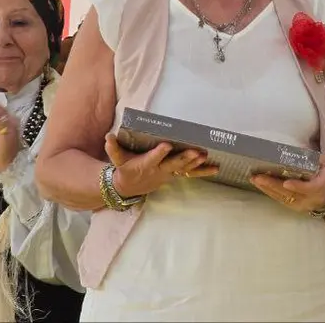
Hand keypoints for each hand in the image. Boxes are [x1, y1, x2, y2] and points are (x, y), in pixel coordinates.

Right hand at [103, 134, 217, 198]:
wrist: (129, 187)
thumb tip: (108, 136)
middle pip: (173, 164)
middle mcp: (159, 170)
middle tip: (196, 152)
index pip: (152, 158)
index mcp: (145, 164)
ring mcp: (169, 174)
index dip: (159, 153)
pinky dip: (203, 171)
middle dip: (185, 158)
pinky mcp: (175, 175)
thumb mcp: (117, 159)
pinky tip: (217, 168)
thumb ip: (113, 148)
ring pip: (184, 169)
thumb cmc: (125, 168)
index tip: (167, 145)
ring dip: (196, 164)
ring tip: (206, 156)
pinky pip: (191, 174)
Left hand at [253, 156, 324, 212]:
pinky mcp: (292, 207)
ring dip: (266, 189)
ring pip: (281, 197)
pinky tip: (259, 185)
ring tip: (254, 179)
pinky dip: (268, 192)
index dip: (296, 186)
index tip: (286, 182)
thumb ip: (316, 159)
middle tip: (258, 177)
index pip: (307, 188)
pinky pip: (279, 200)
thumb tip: (302, 149)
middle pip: (288, 193)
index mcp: (318, 188)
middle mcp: (307, 199)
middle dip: (272, 185)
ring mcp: (299, 205)